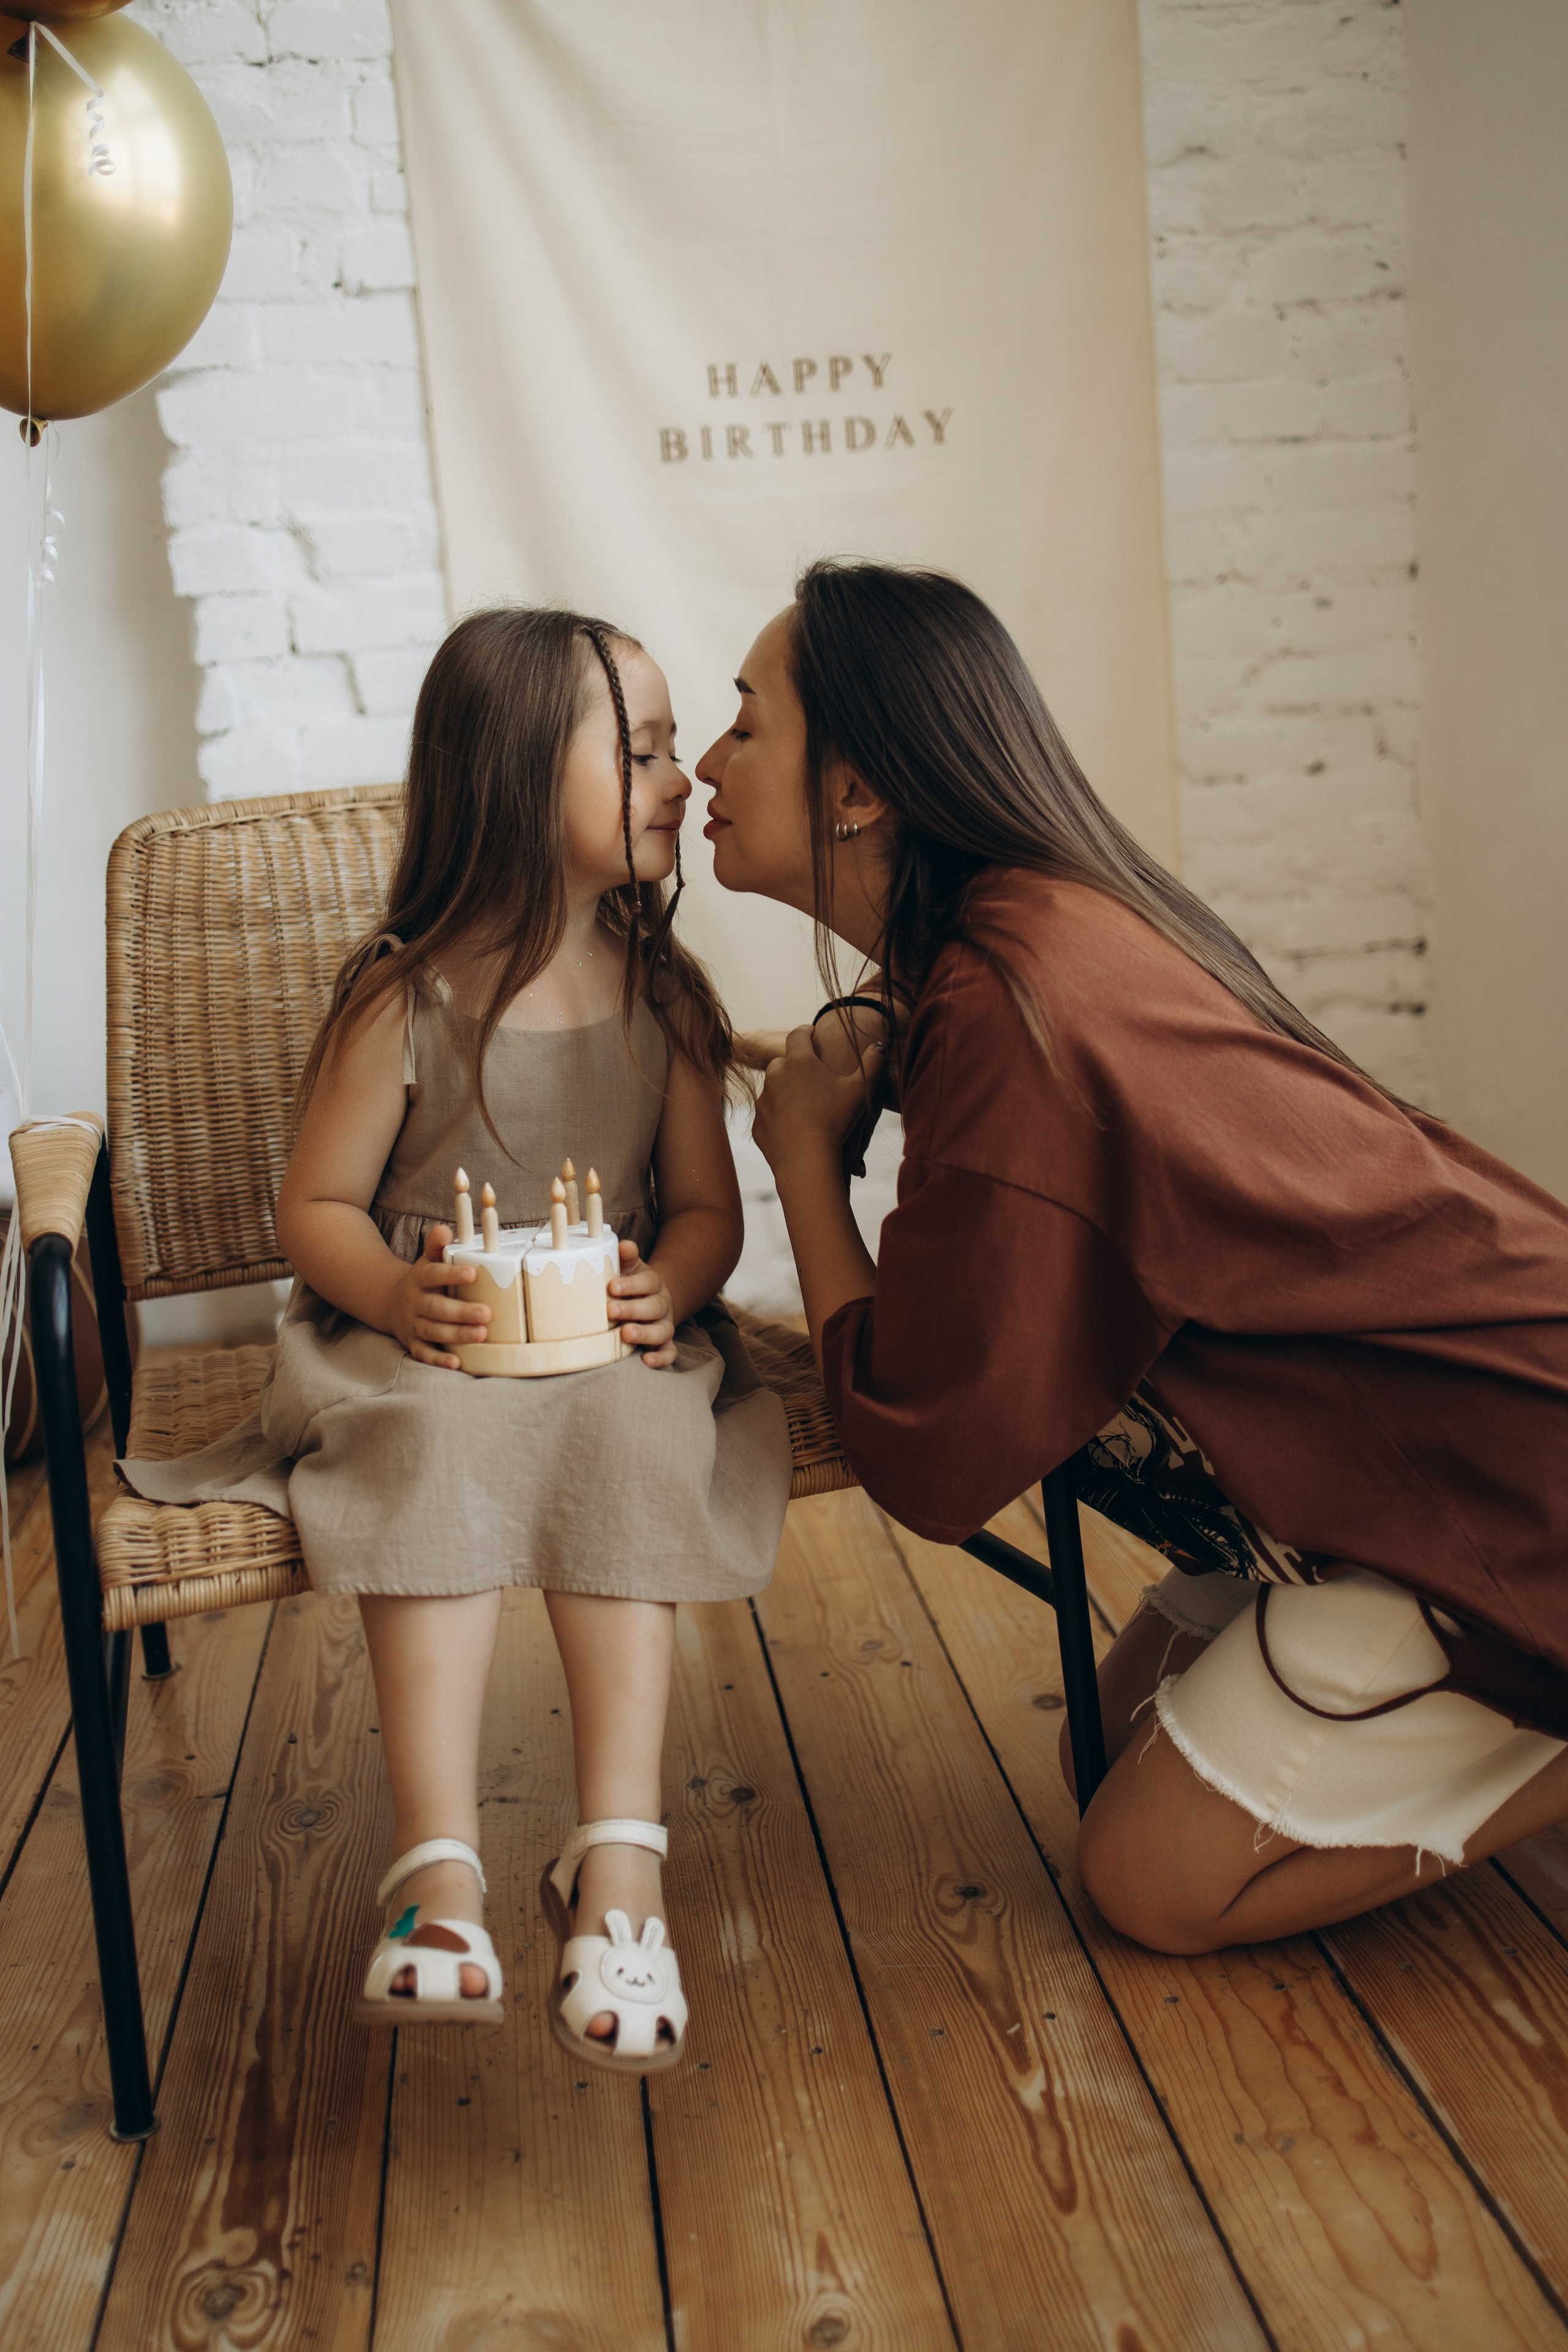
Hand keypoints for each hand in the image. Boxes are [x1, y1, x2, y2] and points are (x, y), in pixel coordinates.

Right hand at [387, 1223, 490, 1368]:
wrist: (391, 1303)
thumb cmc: (423, 1280)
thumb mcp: (428, 1261)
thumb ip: (436, 1246)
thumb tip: (444, 1230)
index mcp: (420, 1279)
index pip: (434, 1275)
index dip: (452, 1274)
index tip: (473, 1273)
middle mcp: (415, 1303)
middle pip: (436, 1308)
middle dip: (461, 1312)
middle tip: (486, 1313)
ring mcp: (413, 1325)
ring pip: (433, 1331)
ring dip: (456, 1334)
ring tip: (481, 1334)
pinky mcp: (413, 1343)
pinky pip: (424, 1354)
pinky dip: (438, 1360)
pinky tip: (457, 1363)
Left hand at [609, 1239, 677, 1366]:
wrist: (650, 1298)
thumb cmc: (630, 1283)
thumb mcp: (628, 1267)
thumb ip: (625, 1256)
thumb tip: (623, 1245)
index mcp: (653, 1283)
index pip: (647, 1282)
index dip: (631, 1285)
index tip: (611, 1287)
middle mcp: (662, 1304)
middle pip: (654, 1306)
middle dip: (632, 1309)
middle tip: (610, 1310)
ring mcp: (664, 1324)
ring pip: (662, 1330)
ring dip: (645, 1333)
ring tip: (625, 1334)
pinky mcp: (665, 1343)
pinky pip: (669, 1352)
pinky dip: (661, 1358)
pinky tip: (646, 1361)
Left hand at [752, 1025, 884, 1176]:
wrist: (806, 1159)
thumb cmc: (836, 1120)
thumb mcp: (861, 1090)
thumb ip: (873, 1064)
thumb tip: (880, 1045)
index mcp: (799, 1062)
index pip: (798, 1035)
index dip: (805, 1031)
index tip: (810, 1031)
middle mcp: (775, 1076)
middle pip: (782, 1062)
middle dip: (793, 1064)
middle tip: (808, 1073)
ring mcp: (763, 1101)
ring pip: (772, 1089)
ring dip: (784, 1091)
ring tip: (802, 1104)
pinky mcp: (758, 1124)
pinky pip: (768, 1115)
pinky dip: (778, 1117)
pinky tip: (793, 1127)